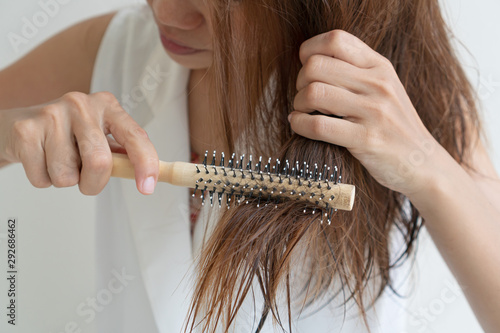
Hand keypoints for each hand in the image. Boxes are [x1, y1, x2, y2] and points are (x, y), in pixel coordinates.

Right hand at [0, 92, 158, 194]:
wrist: (18, 125)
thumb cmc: (67, 135)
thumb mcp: (98, 137)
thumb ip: (122, 155)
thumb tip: (150, 177)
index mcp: (107, 106)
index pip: (134, 136)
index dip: (146, 163)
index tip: (148, 188)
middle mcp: (81, 105)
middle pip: (99, 162)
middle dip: (94, 184)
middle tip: (86, 182)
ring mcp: (51, 114)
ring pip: (67, 176)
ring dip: (65, 181)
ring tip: (57, 161)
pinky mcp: (26, 130)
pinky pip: (42, 179)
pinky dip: (43, 180)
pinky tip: (40, 159)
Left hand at [289, 30, 442, 195]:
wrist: (422, 162)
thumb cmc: (393, 125)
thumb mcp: (383, 88)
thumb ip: (354, 71)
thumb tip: (310, 62)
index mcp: (379, 66)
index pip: (336, 40)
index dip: (309, 51)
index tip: (305, 68)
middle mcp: (378, 84)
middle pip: (316, 66)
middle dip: (299, 82)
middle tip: (303, 97)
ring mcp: (374, 111)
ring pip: (314, 93)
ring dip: (298, 104)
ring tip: (303, 113)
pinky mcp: (366, 140)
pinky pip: (319, 125)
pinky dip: (299, 124)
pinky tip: (300, 125)